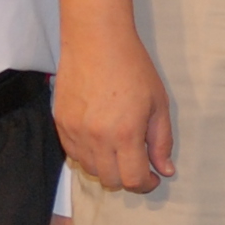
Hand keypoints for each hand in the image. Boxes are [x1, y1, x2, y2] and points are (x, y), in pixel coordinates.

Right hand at [55, 22, 173, 195]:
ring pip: (90, 169)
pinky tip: (99, 137)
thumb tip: (165, 170)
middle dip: (127, 177)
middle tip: (137, 162)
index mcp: (125, 134)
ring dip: (107, 166)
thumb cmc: (132, 67)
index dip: (146, 184)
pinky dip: (88, 154)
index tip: (152, 176)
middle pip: (110, 180)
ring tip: (117, 146)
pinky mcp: (60, 123)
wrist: (95, 40)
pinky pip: (73, 154)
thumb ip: (162, 141)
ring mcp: (75, 132)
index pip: (133, 180)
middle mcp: (97, 138)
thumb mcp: (158, 104)